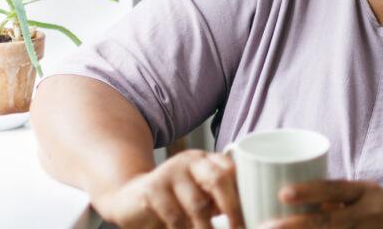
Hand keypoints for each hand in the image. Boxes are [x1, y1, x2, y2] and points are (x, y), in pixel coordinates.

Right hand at [91, 149, 244, 228]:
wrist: (127, 199)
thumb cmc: (174, 201)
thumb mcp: (200, 197)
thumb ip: (220, 201)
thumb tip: (251, 217)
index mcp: (208, 160)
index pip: (233, 170)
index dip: (245, 193)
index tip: (254, 217)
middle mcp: (191, 161)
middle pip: (218, 179)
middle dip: (233, 208)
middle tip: (240, 228)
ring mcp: (170, 172)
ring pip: (197, 204)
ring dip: (208, 228)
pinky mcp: (152, 189)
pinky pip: (175, 216)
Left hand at [258, 180, 382, 228]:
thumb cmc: (378, 210)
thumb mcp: (361, 195)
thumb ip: (333, 198)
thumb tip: (288, 198)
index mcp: (366, 191)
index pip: (334, 189)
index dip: (308, 191)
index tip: (282, 193)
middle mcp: (369, 213)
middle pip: (330, 222)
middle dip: (297, 226)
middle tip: (267, 226)